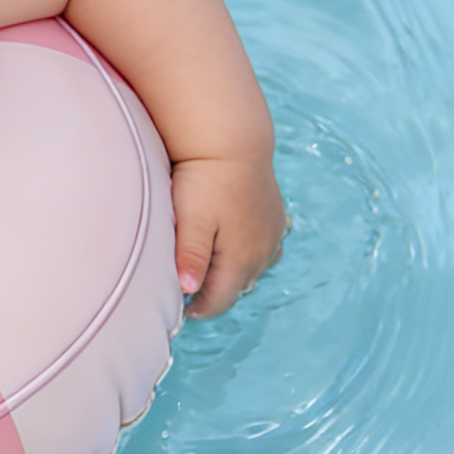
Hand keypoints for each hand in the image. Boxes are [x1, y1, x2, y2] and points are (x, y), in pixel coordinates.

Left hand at [171, 151, 286, 318]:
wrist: (233, 141)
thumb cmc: (206, 180)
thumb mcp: (191, 219)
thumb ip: (190, 256)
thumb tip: (188, 290)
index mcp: (241, 259)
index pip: (219, 300)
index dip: (198, 310)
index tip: (179, 311)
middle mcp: (263, 252)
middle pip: (237, 287)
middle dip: (214, 293)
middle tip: (187, 293)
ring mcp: (272, 234)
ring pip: (252, 268)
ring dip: (232, 274)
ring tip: (207, 271)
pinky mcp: (274, 217)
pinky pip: (264, 248)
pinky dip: (247, 255)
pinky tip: (232, 246)